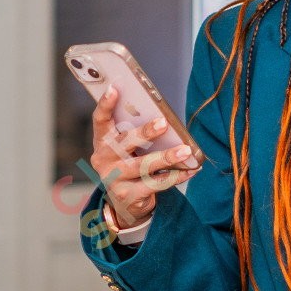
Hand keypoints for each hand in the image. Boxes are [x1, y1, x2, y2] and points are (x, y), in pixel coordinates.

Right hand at [91, 85, 199, 228]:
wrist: (125, 201)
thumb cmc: (128, 163)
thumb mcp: (125, 147)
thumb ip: (134, 132)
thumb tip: (161, 117)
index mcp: (103, 141)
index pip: (100, 120)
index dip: (105, 104)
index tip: (114, 88)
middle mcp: (104, 159)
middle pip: (125, 142)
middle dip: (145, 132)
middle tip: (164, 123)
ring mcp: (115, 179)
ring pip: (143, 165)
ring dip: (167, 157)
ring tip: (185, 150)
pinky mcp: (129, 196)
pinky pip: (156, 184)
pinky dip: (176, 176)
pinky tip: (190, 169)